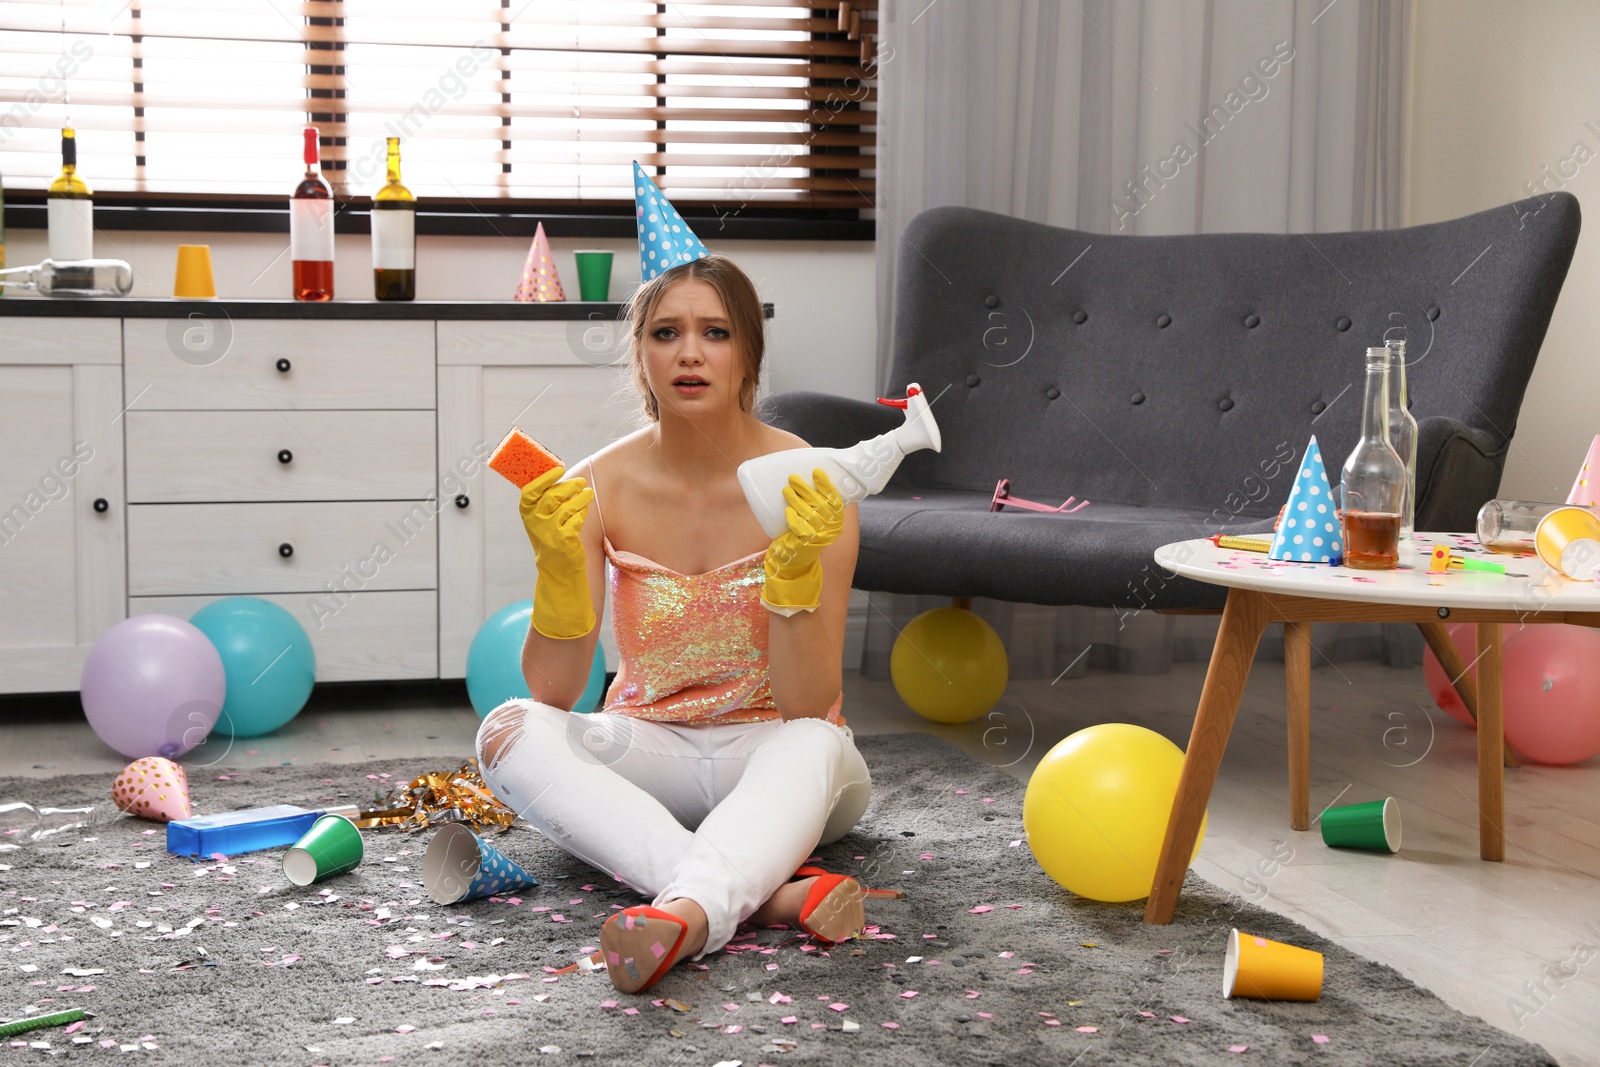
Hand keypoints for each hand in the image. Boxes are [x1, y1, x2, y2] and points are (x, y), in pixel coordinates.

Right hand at [519, 465, 596, 638]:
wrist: (555, 568)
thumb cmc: (550, 536)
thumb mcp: (541, 517)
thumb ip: (546, 497)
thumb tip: (560, 473)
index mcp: (526, 512)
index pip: (530, 490)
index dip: (545, 478)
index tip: (559, 469)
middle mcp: (535, 521)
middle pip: (553, 496)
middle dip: (570, 486)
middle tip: (581, 482)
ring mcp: (549, 531)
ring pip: (568, 506)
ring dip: (581, 498)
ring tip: (588, 494)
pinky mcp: (564, 540)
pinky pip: (577, 519)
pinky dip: (582, 513)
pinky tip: (584, 511)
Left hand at [762, 468, 844, 615]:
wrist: (795, 562)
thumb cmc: (804, 536)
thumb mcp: (815, 521)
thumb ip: (817, 505)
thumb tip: (809, 479)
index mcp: (836, 522)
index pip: (835, 500)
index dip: (826, 485)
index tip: (817, 471)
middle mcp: (831, 530)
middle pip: (820, 504)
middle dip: (806, 489)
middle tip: (793, 478)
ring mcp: (819, 537)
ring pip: (808, 513)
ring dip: (796, 499)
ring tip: (786, 490)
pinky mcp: (806, 543)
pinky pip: (799, 526)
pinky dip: (792, 517)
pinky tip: (787, 510)